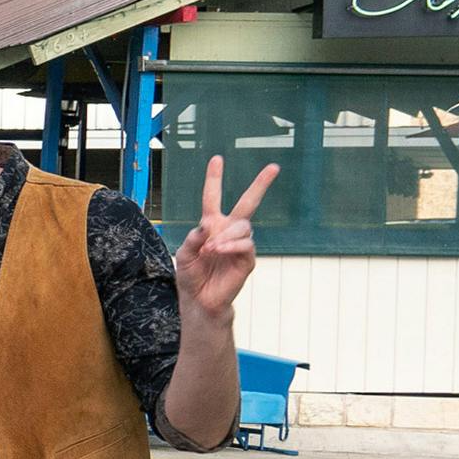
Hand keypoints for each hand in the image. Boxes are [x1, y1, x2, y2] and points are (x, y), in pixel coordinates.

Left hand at [174, 155, 274, 321]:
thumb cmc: (191, 275)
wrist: (200, 299)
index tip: (217, 159)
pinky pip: (246, 244)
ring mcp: (239, 244)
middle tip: (274, 167)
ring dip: (226, 235)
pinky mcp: (247, 259)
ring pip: (242, 226)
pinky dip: (232, 245)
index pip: (213, 197)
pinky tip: (220, 250)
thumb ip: (192, 239)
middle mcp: (228, 230)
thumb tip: (205, 226)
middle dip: (261, 184)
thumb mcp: (184, 254)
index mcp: (211, 225)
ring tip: (211, 249)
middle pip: (248, 203)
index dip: (214, 179)